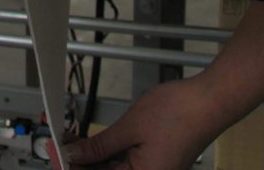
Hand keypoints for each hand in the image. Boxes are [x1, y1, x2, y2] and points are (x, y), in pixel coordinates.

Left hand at [62, 76, 223, 169]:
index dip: (71, 168)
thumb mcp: (128, 128)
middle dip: (79, 163)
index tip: (54, 154)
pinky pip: (123, 164)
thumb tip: (73, 157)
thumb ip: (98, 146)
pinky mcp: (155, 162)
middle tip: (58, 144)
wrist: (210, 100)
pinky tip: (88, 141)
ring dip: (90, 159)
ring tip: (69, 139)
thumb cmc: (178, 113)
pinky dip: (106, 154)